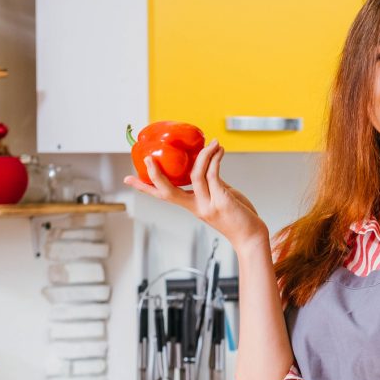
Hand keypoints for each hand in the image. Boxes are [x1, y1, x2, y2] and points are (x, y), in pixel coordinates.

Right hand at [124, 138, 269, 252]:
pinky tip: (220, 150)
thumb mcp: (219, 199)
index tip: (128, 179)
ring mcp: (208, 205)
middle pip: (168, 191)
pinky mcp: (221, 201)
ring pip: (195, 175)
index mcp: (192, 206)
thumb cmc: (238, 218)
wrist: (251, 237)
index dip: (145, 187)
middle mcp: (196, 207)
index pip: (163, 196)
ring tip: (211, 142)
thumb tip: (210, 166)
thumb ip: (212, 185)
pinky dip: (215, 160)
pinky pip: (213, 175)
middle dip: (155, 174)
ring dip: (202, 155)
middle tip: (148, 157)